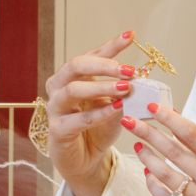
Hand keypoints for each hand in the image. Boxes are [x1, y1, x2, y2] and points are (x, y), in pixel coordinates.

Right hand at [45, 31, 137, 195]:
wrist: (85, 160)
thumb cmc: (98, 129)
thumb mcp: (114, 104)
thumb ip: (122, 92)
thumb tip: (139, 78)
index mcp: (73, 77)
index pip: (91, 55)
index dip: (111, 45)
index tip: (131, 36)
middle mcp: (59, 88)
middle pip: (76, 66)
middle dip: (104, 65)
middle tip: (129, 70)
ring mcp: (55, 109)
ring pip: (73, 90)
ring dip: (101, 87)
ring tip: (125, 88)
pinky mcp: (57, 131)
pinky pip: (77, 119)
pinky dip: (98, 113)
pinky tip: (116, 109)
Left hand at [121, 104, 195, 195]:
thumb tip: (178, 123)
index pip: (193, 135)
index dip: (170, 119)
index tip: (154, 107)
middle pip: (174, 153)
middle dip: (149, 134)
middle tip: (131, 121)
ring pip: (167, 177)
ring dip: (148, 159)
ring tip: (138, 146)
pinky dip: (154, 186)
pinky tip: (147, 174)